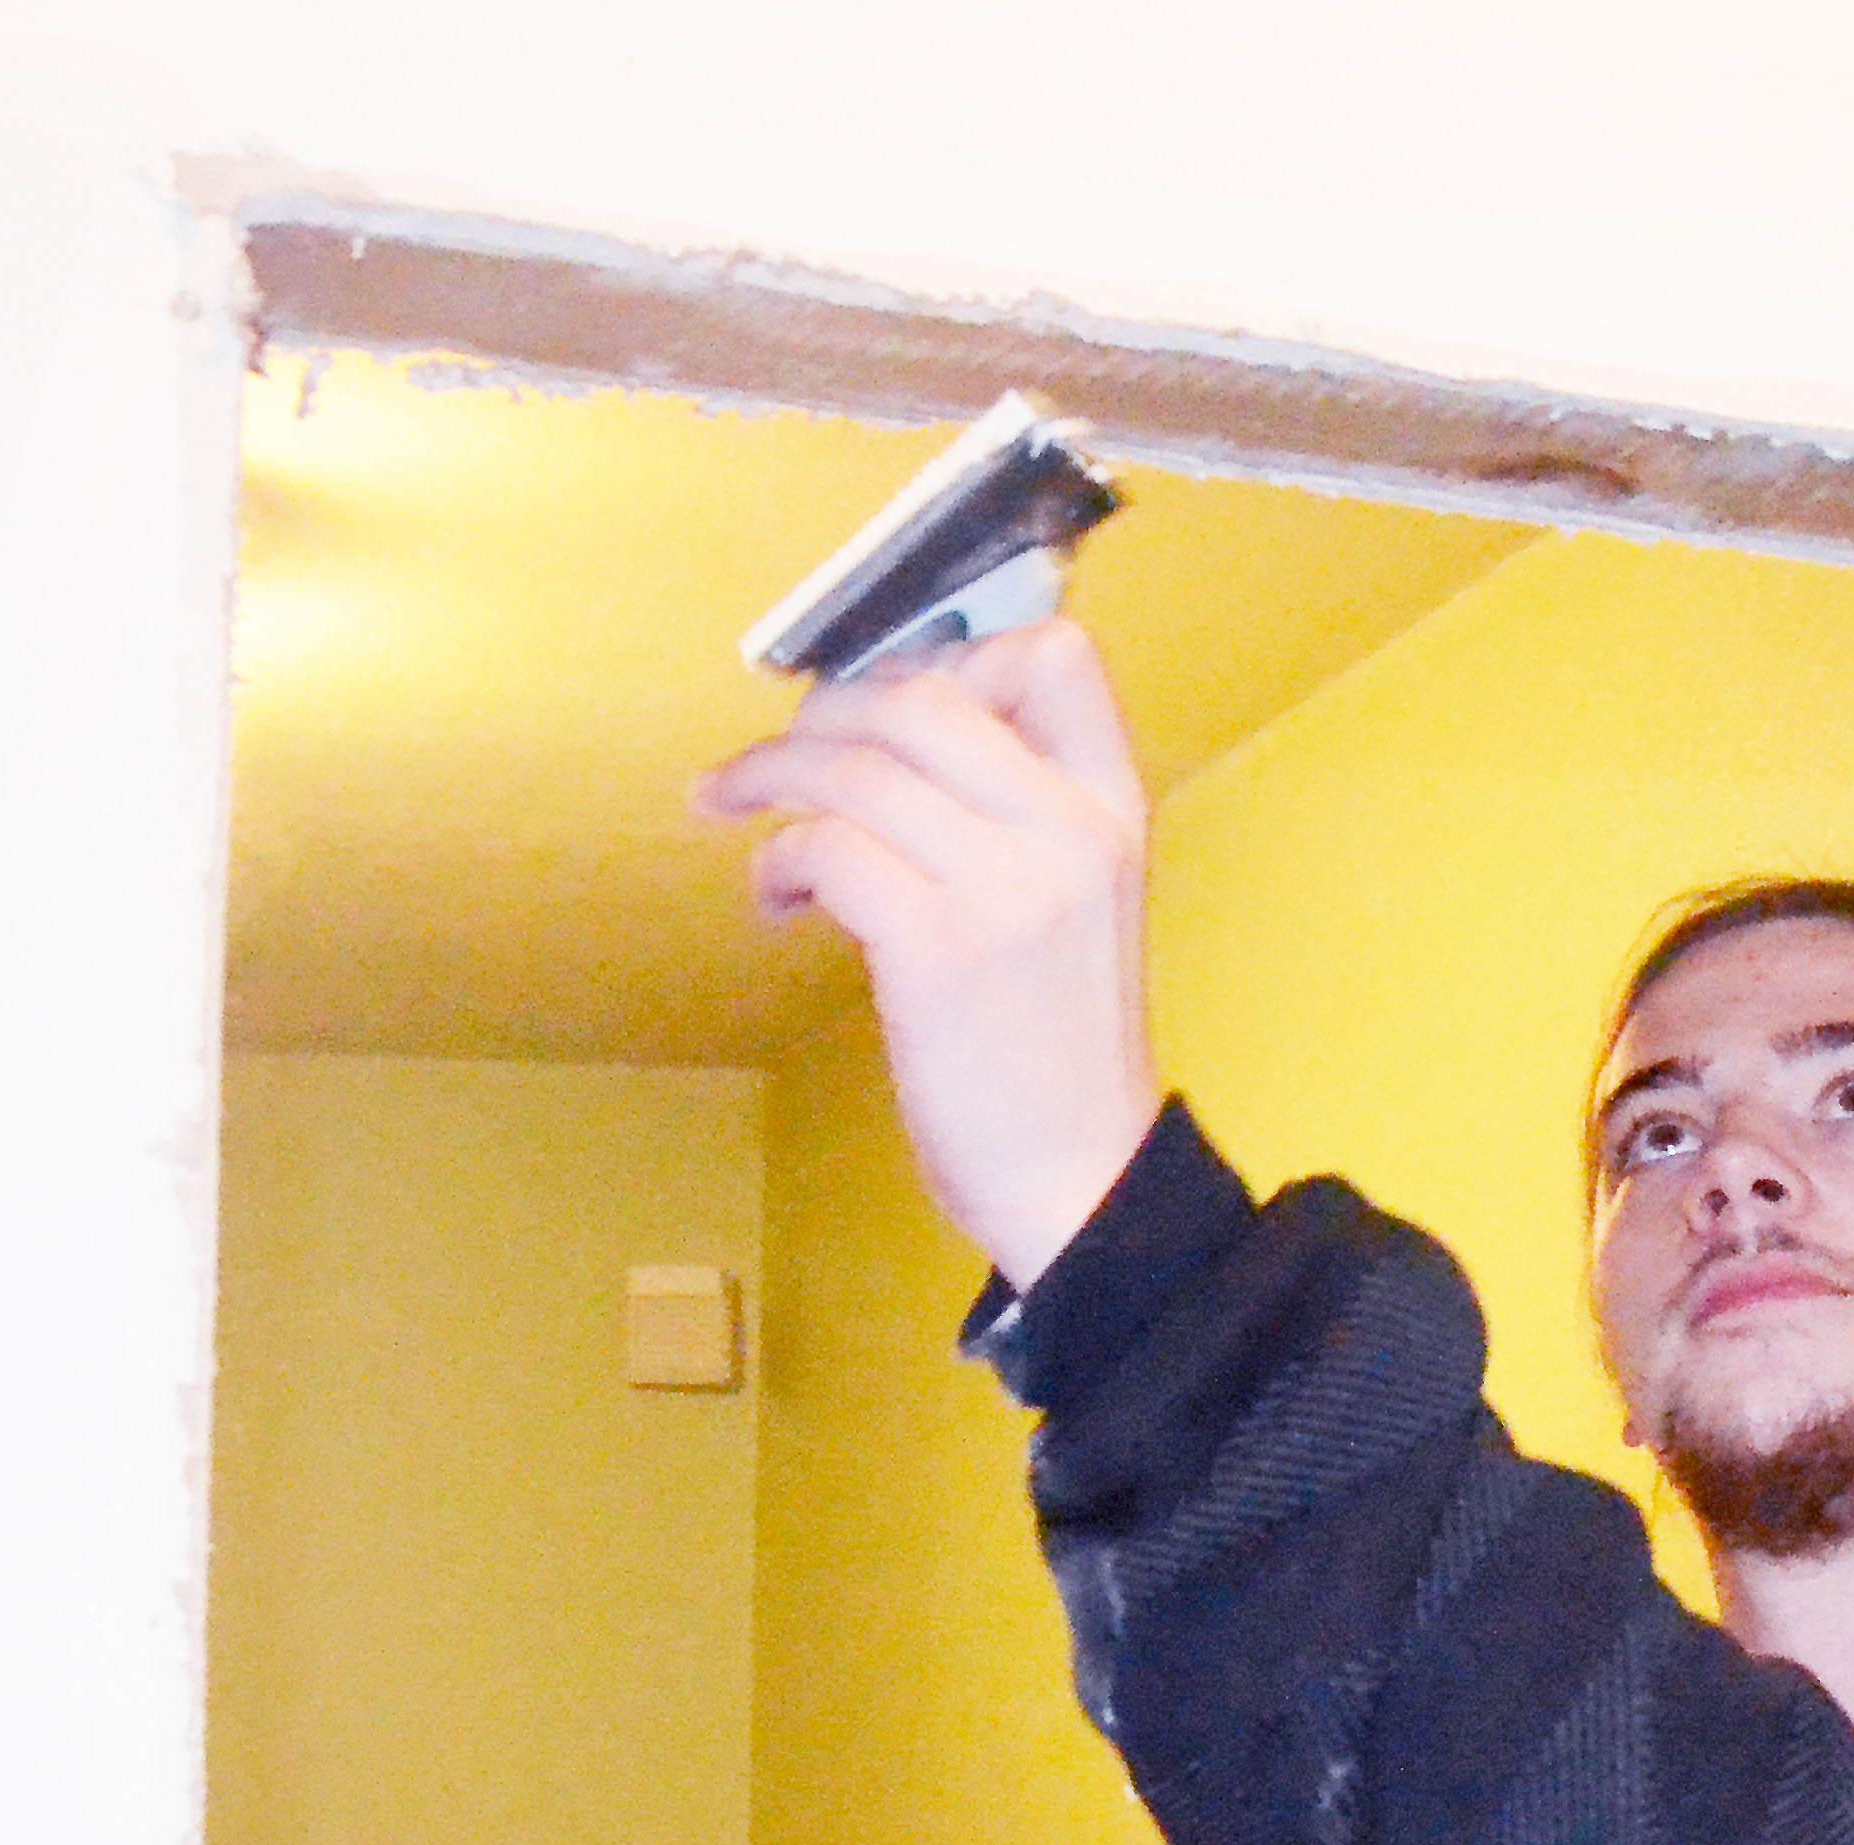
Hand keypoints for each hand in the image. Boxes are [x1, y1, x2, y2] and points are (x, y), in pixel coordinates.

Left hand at [694, 617, 1158, 1289]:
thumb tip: (884, 737)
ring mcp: (1007, 887)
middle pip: (922, 693)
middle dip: (823, 714)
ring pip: (854, 765)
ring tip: (742, 819)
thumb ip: (1016, 815)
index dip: (955, 654)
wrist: (1080, 1181)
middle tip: (780, 761)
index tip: (890, 708)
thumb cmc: (1057, 1050)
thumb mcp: (1076, 904)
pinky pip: (826, 847)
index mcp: (1111, 809)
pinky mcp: (937, 948)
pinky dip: (778, 862)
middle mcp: (1069, 830)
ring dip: (770, 780)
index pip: (1054, 654)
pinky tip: (779, 901)